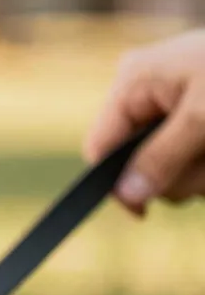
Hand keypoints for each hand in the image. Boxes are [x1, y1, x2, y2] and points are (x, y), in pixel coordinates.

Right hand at [85, 29, 204, 214]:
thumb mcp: (204, 119)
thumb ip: (163, 158)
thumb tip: (127, 196)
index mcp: (133, 80)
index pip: (101, 145)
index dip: (117, 183)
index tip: (144, 214)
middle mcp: (145, 90)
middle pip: (135, 160)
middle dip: (178, 172)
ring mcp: (170, 102)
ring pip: (167, 164)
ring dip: (201, 170)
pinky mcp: (193, 113)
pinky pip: (188, 155)